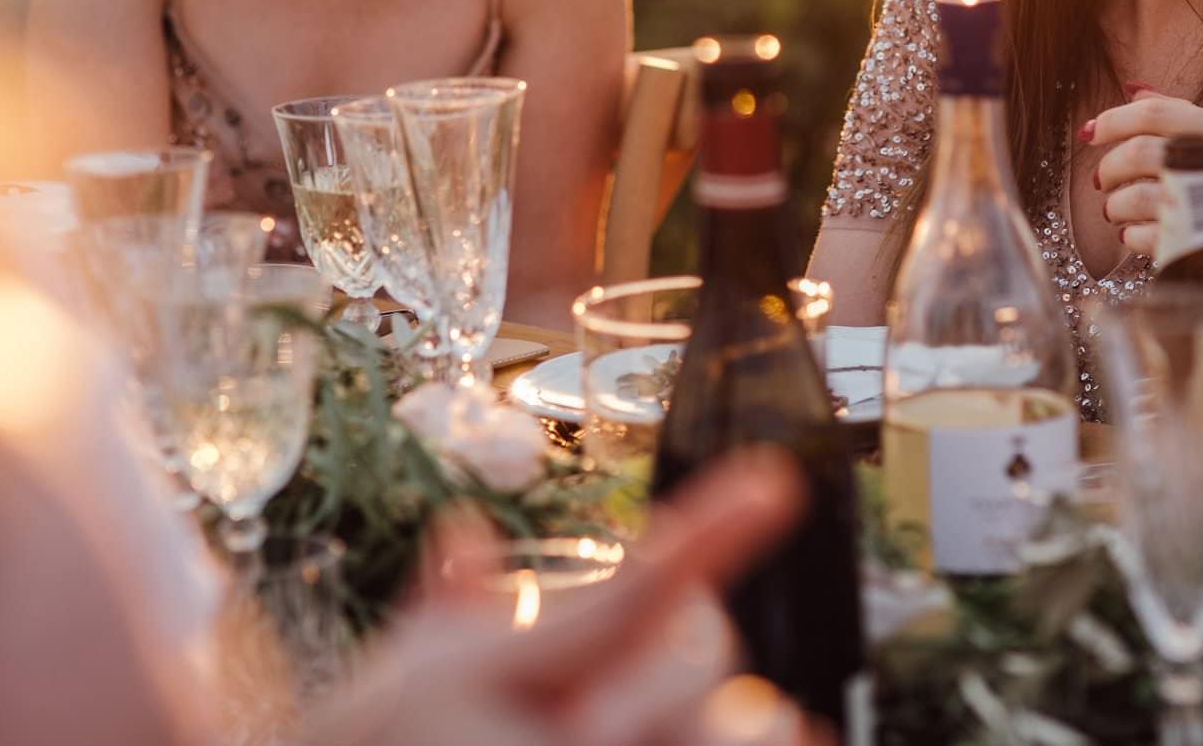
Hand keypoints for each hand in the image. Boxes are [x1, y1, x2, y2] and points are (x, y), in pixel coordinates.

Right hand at [304, 449, 829, 745]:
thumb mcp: (402, 683)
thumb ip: (449, 612)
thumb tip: (461, 535)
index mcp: (479, 679)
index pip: (617, 594)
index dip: (708, 532)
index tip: (774, 481)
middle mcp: (543, 740)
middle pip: (690, 657)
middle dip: (692, 643)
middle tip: (675, 646)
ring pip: (719, 735)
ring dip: (741, 718)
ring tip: (750, 716)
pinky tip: (801, 737)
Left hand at [1086, 93, 1202, 325]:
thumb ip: (1188, 122)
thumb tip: (1133, 91)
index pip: (1155, 113)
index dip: (1112, 120)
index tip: (1090, 133)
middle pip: (1137, 153)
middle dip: (1107, 168)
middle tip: (1101, 181)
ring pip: (1135, 197)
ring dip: (1114, 206)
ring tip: (1116, 211)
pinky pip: (1144, 237)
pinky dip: (1130, 237)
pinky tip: (1135, 236)